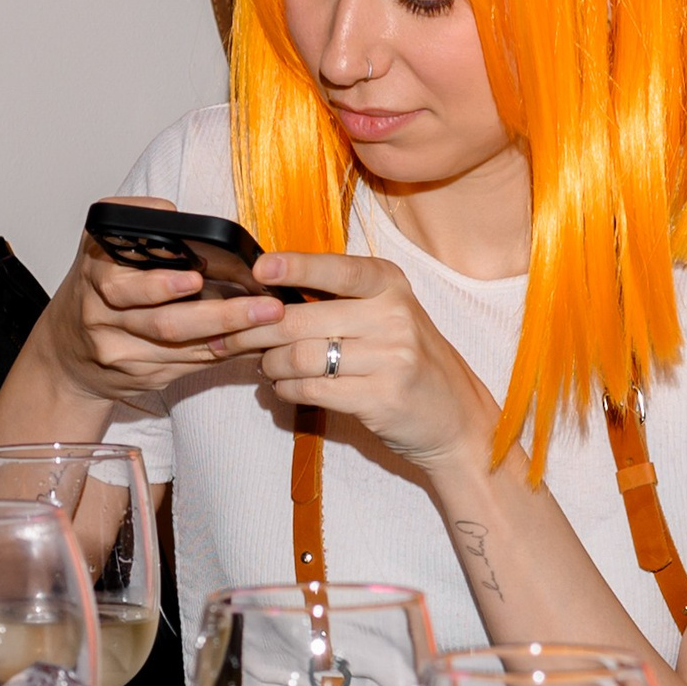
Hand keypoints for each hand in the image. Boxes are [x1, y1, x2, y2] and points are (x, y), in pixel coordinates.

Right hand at [48, 197, 288, 403]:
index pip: (123, 279)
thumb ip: (138, 226)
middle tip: (262, 307)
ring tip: (268, 321)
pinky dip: (222, 352)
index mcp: (95, 270)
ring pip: (180, 347)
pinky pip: (187, 365)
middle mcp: (101, 314)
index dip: (161, 283)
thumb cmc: (98, 288)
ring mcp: (118, 351)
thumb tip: (180, 217)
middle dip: (219, 314)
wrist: (66, 353)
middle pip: (163, 321)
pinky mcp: (137, 375)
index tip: (195, 277)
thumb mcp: (106, 246)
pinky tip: (252, 342)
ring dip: (231, 335)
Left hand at [211, 251, 499, 474]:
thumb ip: (339, 301)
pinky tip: (286, 388)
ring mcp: (390, 356)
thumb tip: (267, 293)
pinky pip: (312, 389)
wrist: (456, 418)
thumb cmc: (409, 361)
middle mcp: (393, 314)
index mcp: (390, 284)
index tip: (258, 269)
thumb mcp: (388, 316)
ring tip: (266, 367)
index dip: (294, 267)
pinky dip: (287, 389)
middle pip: (301, 319)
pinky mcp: (380, 397)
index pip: (335, 268)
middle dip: (255, 330)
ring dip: (270, 365)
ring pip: (300, 356)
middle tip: (230, 337)